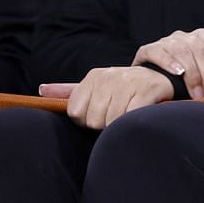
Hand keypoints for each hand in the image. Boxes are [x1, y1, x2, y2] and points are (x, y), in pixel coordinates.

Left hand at [40, 68, 173, 130]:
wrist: (161, 78)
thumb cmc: (125, 88)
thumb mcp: (97, 87)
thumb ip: (70, 92)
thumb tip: (41, 91)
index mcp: (94, 76)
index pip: (76, 112)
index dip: (87, 121)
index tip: (100, 116)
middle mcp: (109, 77)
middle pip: (94, 120)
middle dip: (105, 125)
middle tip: (117, 117)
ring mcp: (129, 83)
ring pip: (112, 121)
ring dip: (120, 126)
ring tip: (128, 117)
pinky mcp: (147, 90)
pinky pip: (130, 117)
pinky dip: (134, 122)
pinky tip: (139, 115)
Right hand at [133, 29, 203, 98]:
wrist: (154, 79)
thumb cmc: (188, 73)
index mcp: (203, 37)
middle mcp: (185, 36)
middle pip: (202, 51)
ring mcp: (166, 41)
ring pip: (183, 51)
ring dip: (193, 75)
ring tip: (196, 94)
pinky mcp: (148, 49)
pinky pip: (159, 52)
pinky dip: (170, 62)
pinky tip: (178, 73)